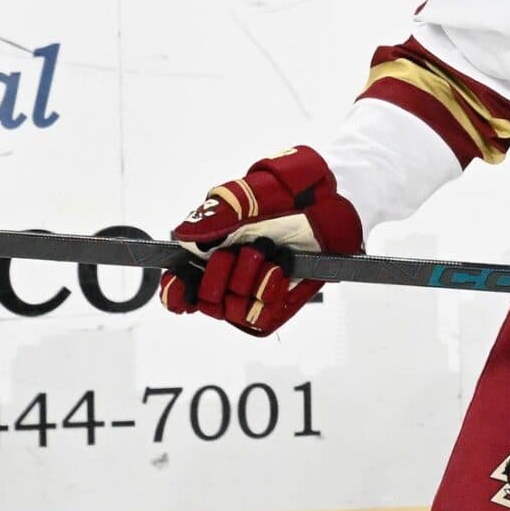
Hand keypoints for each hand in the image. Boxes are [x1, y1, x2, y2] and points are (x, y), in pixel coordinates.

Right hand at [161, 146, 363, 335]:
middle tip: (246, 248)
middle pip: (204, 300)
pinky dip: (268, 292)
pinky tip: (279, 270)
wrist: (334, 203)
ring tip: (269, 255)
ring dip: (249, 280)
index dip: (174, 291)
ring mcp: (251, 292)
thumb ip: (219, 212)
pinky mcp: (275, 306)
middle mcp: (227, 275)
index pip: (179, 285)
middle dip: (221, 275)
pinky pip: (260, 316)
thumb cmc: (291, 193)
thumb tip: (182, 233)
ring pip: (231, 308)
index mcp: (210, 250)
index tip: (180, 283)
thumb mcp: (253, 193)